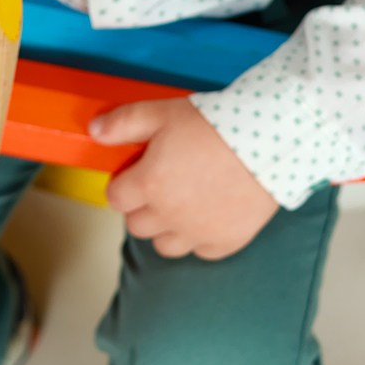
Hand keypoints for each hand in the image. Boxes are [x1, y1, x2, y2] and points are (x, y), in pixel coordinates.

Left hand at [92, 96, 278, 258]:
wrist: (270, 138)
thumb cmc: (215, 123)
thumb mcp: (162, 112)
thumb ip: (123, 123)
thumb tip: (94, 131)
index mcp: (148, 184)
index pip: (116, 198)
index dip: (123, 183)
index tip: (137, 172)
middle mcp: (169, 216)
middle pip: (137, 225)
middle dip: (142, 206)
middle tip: (161, 184)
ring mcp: (198, 233)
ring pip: (165, 245)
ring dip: (167, 227)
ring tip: (183, 203)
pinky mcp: (226, 242)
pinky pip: (201, 251)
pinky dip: (200, 238)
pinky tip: (210, 214)